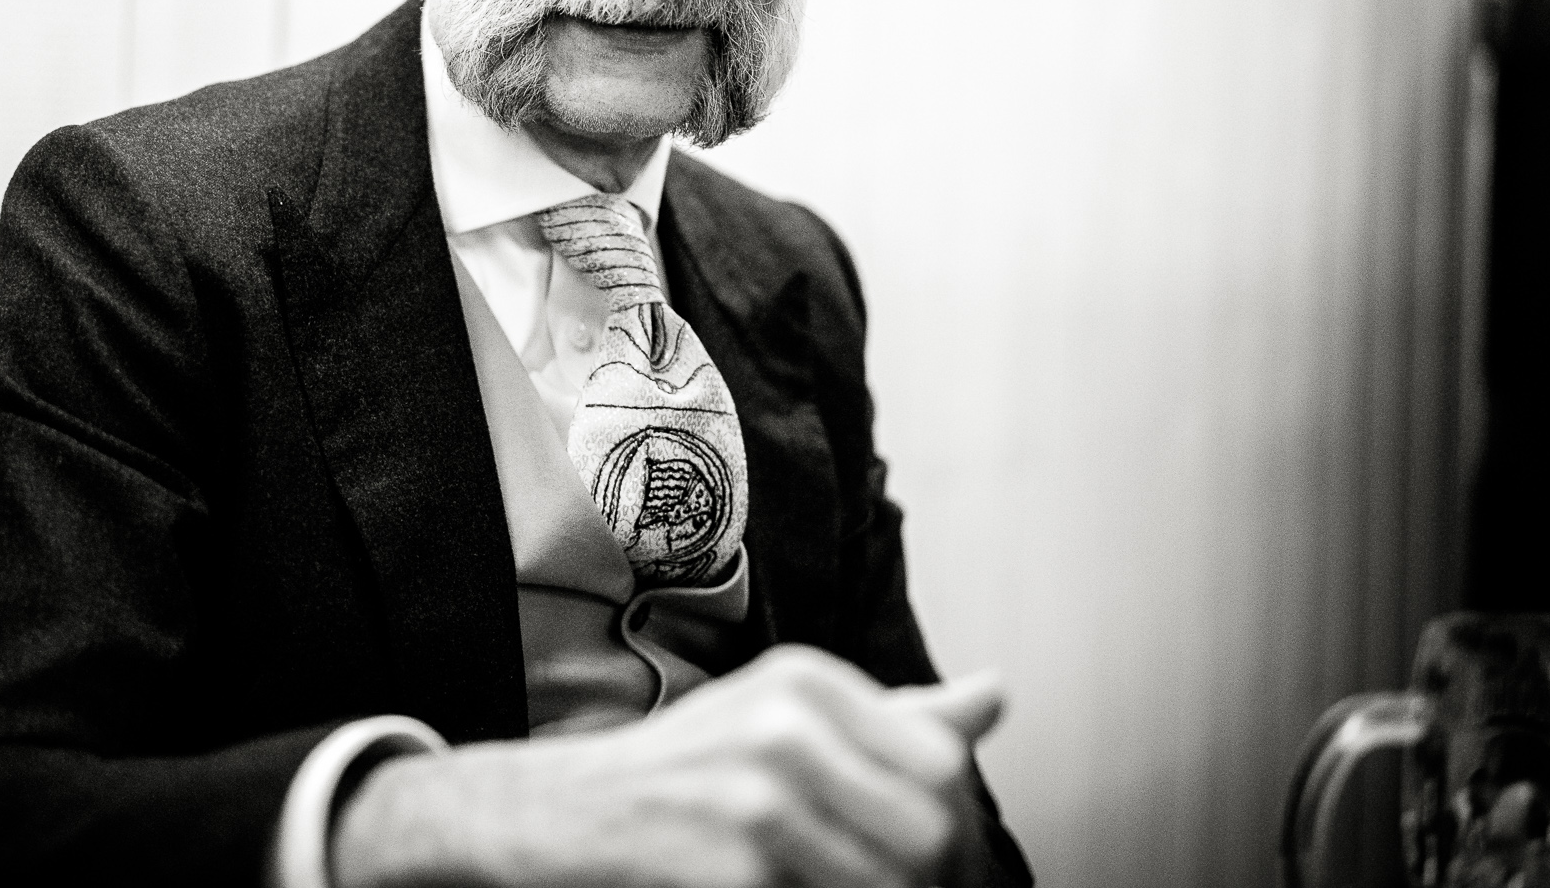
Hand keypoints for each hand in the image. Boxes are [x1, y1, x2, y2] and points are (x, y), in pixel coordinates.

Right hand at [331, 645, 1004, 887]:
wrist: (553, 816)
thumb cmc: (679, 774)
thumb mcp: (781, 718)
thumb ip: (893, 717)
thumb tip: (995, 695)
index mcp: (807, 680)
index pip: (941, 766)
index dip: (962, 835)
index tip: (953, 873)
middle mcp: (788, 723)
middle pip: (933, 831)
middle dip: (941, 882)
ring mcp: (759, 796)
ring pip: (896, 881)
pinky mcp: (735, 868)